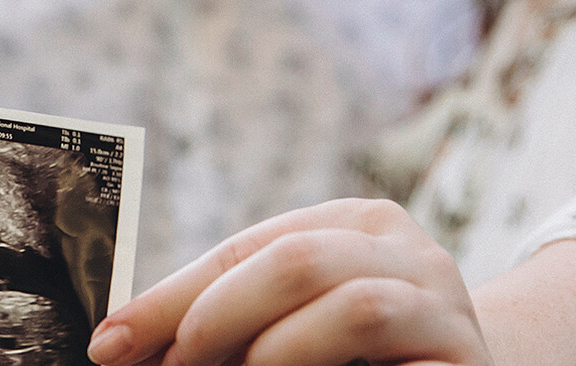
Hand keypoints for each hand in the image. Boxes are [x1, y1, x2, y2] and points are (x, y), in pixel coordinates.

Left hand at [87, 199, 491, 365]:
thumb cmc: (365, 360)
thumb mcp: (297, 325)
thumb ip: (235, 321)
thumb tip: (127, 342)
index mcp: (354, 223)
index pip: (244, 248)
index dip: (170, 297)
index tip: (110, 344)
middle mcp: (406, 247)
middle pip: (294, 260)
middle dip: (216, 318)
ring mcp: (445, 301)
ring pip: (354, 305)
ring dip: (275, 353)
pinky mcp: (465, 356)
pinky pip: (387, 356)